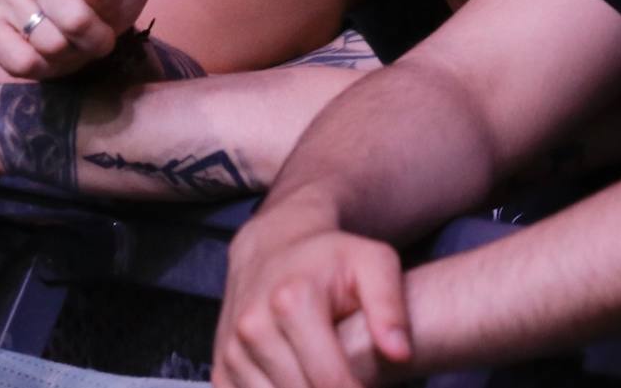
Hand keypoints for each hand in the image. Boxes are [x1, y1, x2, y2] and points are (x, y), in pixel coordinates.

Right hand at [0, 0, 166, 78]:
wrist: (82, 25)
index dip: (112, 8)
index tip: (109, 0)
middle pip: (74, 20)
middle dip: (94, 37)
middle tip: (93, 28)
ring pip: (48, 44)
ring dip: (70, 54)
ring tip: (70, 38)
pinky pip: (20, 61)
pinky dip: (42, 68)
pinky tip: (45, 49)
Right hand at [212, 209, 411, 387]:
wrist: (272, 247)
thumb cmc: (330, 259)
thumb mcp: (373, 263)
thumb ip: (390, 306)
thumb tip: (398, 352)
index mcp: (291, 302)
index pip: (332, 382)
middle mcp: (252, 326)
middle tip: (358, 381)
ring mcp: (232, 350)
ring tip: (327, 380)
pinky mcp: (221, 368)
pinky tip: (300, 382)